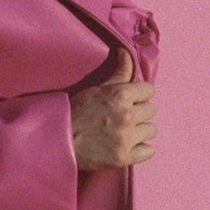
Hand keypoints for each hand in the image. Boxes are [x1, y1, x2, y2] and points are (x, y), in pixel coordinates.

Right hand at [70, 47, 156, 171]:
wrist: (58, 141)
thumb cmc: (76, 112)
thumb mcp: (97, 88)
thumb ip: (119, 72)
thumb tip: (126, 51)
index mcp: (121, 95)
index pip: (149, 90)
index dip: (139, 95)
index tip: (129, 100)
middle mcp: (126, 115)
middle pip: (150, 110)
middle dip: (138, 112)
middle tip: (123, 117)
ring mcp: (126, 138)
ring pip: (151, 130)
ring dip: (140, 131)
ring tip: (125, 132)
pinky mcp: (123, 157)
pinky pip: (149, 151)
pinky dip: (141, 150)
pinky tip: (128, 146)